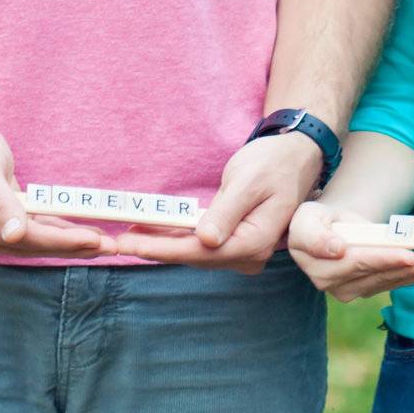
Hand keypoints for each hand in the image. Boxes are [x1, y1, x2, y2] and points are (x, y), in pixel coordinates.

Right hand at [0, 101, 117, 258]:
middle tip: (111, 248)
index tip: (95, 241)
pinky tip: (77, 232)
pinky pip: (31, 229)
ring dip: (68, 241)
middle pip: (36, 245)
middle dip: (73, 246)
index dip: (64, 241)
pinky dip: (54, 231)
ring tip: (102, 243)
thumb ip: (0, 202)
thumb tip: (16, 236)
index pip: (30, 238)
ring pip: (36, 240)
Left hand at [114, 133, 322, 274]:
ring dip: (163, 244)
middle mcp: (250, 253)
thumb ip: (226, 212)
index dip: (163, 249)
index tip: (130, 244)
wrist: (295, 155)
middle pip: (195, 257)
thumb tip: (205, 241)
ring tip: (129, 235)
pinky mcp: (235, 241)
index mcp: (256, 241)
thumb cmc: (273, 163)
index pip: (201, 252)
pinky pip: (202, 245)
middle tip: (118, 241)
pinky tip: (153, 232)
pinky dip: (177, 237)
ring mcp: (243, 250)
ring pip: (196, 253)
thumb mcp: (248, 181)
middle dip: (156, 249)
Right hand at [288, 200, 413, 302]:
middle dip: (407, 267)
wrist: (324, 228)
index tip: (408, 255)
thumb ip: (316, 235)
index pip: (356, 261)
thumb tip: (337, 250)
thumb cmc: (317, 219)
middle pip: (376, 274)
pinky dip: (413, 277)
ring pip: (386, 281)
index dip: (384, 259)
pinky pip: (390, 283)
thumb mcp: (308, 218)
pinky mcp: (362, 290)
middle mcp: (329, 283)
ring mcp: (346, 290)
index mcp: (315, 263)